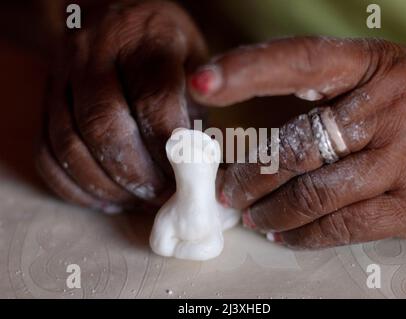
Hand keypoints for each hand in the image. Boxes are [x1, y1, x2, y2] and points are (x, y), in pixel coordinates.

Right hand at [36, 1, 206, 212]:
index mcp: (144, 35)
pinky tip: (108, 197)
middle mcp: (94, 50)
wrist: (118, 21)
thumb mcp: (195, 63)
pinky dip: (76, 186)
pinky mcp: (44, 100)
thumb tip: (200, 166)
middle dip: (136, 174)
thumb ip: (201, 107)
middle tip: (162, 196)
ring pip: (70, 144)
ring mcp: (61, 74)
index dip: (170, 148)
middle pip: (104, 126)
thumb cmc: (166, 49)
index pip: (153, 100)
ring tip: (138, 200)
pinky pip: (47, 153)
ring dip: (107, 185)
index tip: (186, 177)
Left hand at [189, 37, 405, 247]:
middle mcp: (391, 110)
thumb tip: (260, 134)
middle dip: (250, 174)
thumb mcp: (378, 78)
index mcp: (373, 66)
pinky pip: (344, 227)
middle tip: (226, 189)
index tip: (203, 82)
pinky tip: (285, 234)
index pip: (300, 62)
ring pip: (315, 194)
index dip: (248, 70)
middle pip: (297, 146)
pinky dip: (304, 236)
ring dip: (271, 210)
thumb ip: (324, 96)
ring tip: (250, 214)